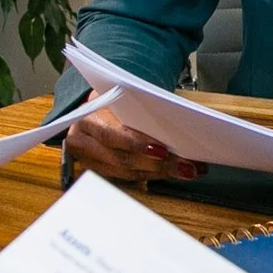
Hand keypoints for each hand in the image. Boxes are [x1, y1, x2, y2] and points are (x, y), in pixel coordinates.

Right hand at [62, 105, 207, 184]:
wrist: (94, 108)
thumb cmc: (111, 99)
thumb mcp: (121, 94)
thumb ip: (137, 106)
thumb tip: (171, 117)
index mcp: (85, 118)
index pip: (110, 134)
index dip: (136, 144)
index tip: (162, 151)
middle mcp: (83, 142)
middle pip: (122, 159)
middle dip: (158, 165)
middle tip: (186, 165)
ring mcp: (90, 161)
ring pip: (128, 173)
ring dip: (161, 173)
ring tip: (188, 170)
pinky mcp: (101, 172)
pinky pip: (130, 177)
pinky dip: (155, 175)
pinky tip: (175, 172)